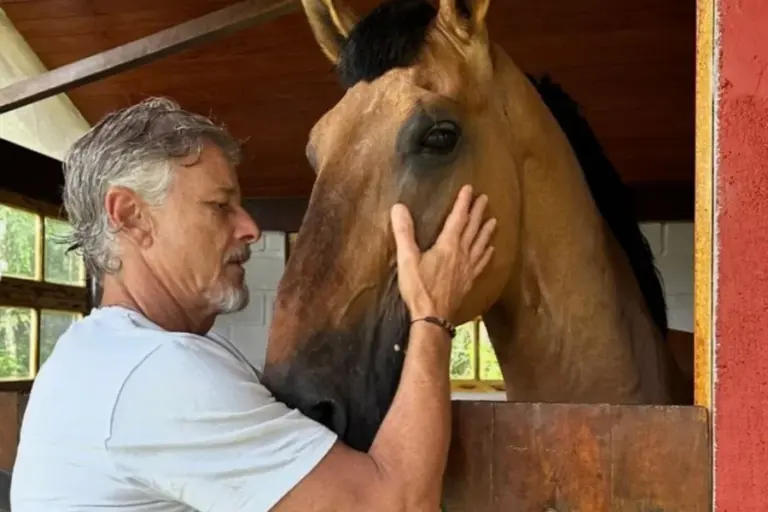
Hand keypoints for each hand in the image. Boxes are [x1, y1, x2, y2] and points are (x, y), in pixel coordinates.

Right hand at [390, 185, 495, 321]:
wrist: (433, 318)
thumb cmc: (419, 289)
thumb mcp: (407, 259)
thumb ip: (404, 232)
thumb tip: (399, 207)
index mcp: (448, 245)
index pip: (458, 218)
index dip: (463, 202)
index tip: (469, 189)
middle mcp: (462, 254)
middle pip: (472, 228)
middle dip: (478, 212)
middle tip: (485, 199)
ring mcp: (468, 268)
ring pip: (480, 244)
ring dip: (486, 231)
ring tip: (493, 221)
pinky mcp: (469, 281)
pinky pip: (481, 263)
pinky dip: (487, 254)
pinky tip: (490, 250)